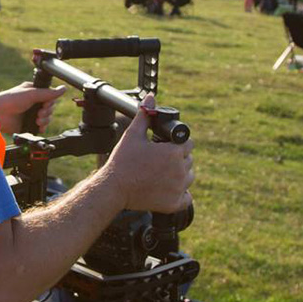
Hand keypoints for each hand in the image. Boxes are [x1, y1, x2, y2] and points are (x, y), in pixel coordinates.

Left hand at [0, 82, 63, 133]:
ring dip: (44, 120)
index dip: (50, 102)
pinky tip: (37, 125)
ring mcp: (31, 114)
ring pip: (47, 118)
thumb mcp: (32, 93)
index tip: (44, 104)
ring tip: (36, 119)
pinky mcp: (29, 124)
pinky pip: (41, 127)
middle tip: (39, 112)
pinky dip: (41, 127)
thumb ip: (48, 93)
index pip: (50, 97)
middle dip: (47, 112)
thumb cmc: (11, 99)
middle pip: (50, 109)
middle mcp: (34, 103)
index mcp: (34, 93)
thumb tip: (63, 88)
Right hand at [103, 94, 193, 212]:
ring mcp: (178, 188)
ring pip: (189, 177)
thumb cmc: (123, 161)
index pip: (188, 144)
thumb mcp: (133, 134)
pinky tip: (168, 188)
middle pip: (189, 160)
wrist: (113, 188)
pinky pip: (187, 198)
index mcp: (174, 152)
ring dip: (180, 174)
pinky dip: (181, 194)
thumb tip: (151, 98)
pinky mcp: (173, 203)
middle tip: (160, 160)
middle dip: (178, 158)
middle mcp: (180, 170)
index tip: (166, 147)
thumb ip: (145, 115)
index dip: (178, 143)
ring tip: (161, 173)